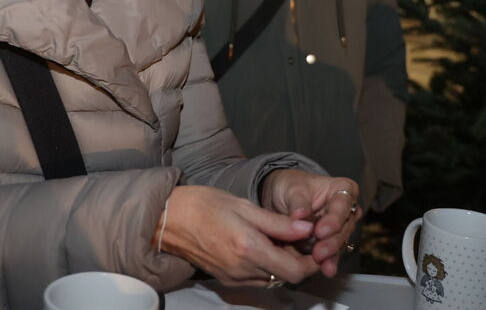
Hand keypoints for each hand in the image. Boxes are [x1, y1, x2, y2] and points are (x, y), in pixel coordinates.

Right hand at [157, 185, 319, 286]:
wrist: (169, 219)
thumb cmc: (204, 205)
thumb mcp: (245, 206)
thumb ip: (278, 222)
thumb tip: (307, 228)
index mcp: (250, 248)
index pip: (295, 270)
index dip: (311, 261)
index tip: (316, 244)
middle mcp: (243, 269)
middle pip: (286, 277)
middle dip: (298, 260)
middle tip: (299, 238)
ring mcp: (234, 277)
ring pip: (272, 279)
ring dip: (282, 264)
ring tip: (280, 240)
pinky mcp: (226, 279)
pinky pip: (256, 279)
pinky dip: (265, 266)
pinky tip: (261, 246)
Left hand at [260, 169, 361, 276]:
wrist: (280, 197)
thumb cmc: (290, 186)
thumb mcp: (292, 188)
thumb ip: (298, 202)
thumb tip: (300, 214)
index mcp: (342, 189)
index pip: (342, 204)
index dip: (333, 219)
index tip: (320, 231)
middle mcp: (345, 209)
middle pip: (344, 226)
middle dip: (332, 241)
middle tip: (319, 252)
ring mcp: (340, 227)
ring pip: (339, 242)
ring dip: (330, 254)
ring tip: (320, 263)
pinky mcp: (331, 242)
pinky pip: (332, 253)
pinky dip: (328, 262)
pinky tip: (325, 270)